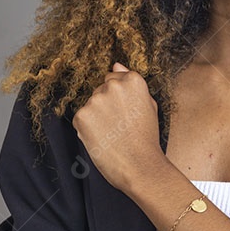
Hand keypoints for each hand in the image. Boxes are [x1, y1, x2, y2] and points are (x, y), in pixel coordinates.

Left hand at [72, 62, 161, 191]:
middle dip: (106, 106)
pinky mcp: (82, 115)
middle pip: (101, 90)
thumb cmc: (147, 139)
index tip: (126, 113)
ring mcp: (96, 100)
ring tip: (112, 135)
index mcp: (133, 80)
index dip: (119, 99)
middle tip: (120, 126)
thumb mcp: (148, 105)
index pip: (114, 78)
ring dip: (96, 117)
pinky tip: (102, 139)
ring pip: (90, 104)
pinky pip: (81, 118)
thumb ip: (130, 82)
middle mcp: (113, 86)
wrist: (141, 166)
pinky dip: (87, 129)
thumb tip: (116, 64)